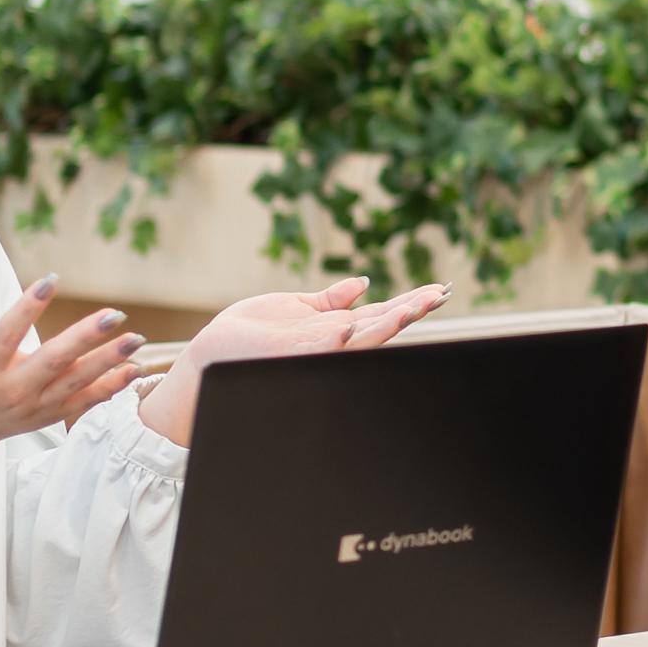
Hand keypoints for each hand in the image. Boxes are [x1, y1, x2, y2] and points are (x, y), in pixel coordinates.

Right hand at [0, 275, 144, 514]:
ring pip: (76, 382)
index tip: (50, 280)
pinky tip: (135, 369)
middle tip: (114, 315)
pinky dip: (111, 387)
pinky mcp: (50, 415)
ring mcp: (35, 406)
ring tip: (135, 339)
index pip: (7, 335)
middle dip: (85, 337)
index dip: (28, 307)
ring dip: (109, 361)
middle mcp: (11, 390)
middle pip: (53, 361)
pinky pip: (85, 402)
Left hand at [137, 275, 450, 443]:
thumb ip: (329, 299)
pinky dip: (341, 338)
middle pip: (380, 326)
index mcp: (333, 328)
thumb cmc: (245, 339)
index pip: (380, 314)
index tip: (438, 290)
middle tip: (440, 296)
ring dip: (388, 324)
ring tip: (414, 309)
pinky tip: (353, 326)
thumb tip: (364, 283)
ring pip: (360, 339)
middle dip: (411, 311)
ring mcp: (313, 352)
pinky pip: (323, 347)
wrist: (207, 363)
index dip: (409, 302)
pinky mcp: (292, 356)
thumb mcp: (293, 309)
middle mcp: (330, 343)